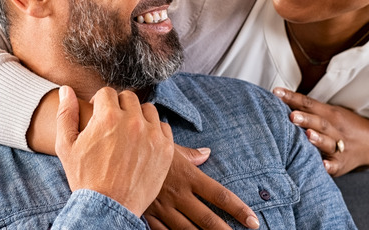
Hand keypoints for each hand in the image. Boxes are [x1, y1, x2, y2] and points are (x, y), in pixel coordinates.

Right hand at [55, 86, 173, 215]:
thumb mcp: (66, 146)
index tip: (99, 114)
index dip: (100, 102)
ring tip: (129, 132)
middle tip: (113, 123)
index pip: (107, 92)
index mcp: (108, 117)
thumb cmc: (84, 177)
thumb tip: (66, 90)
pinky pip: (163, 127)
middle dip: (119, 106)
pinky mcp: (166, 148)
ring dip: (138, 116)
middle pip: (129, 98)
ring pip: (148, 110)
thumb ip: (66, 114)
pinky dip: (153, 131)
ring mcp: (152, 134)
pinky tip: (143, 142)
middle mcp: (132, 122)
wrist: (108, 207)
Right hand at [144, 145, 259, 229]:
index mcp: (189, 176)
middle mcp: (179, 195)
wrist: (115, 158)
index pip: (220, 195)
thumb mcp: (168, 147)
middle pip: (207, 218)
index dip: (238, 209)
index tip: (253, 220)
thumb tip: (207, 153)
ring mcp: (163, 208)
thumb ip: (190, 154)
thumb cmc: (144, 149)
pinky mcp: (149, 216)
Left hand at [273, 87, 368, 175]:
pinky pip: (335, 165)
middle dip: (305, 119)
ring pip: (328, 142)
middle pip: (319, 122)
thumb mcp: (329, 113)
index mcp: (329, 114)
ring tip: (307, 135)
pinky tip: (323, 165)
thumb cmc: (341, 126)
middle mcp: (335, 128)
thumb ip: (307, 108)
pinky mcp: (342, 164)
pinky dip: (329, 166)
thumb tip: (278, 98)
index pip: (308, 103)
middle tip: (291, 116)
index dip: (292, 98)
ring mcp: (339, 146)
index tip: (276, 93)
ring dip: (318, 139)